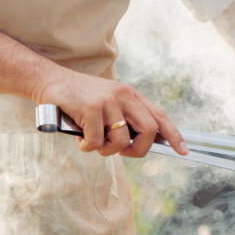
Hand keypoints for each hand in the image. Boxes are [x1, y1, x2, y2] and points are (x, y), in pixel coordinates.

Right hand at [33, 68, 186, 157]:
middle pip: (148, 131)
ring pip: (120, 141)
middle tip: (122, 153)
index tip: (183, 150)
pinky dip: (87, 147)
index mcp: (131, 95)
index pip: (159, 116)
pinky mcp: (91, 108)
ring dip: (106, 150)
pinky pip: (96, 142)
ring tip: (93, 142)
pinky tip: (80, 138)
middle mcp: (124, 96)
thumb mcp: (108, 103)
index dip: (173, 134)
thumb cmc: (80, 98)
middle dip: (137, 150)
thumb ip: (124, 118)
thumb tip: (138, 144)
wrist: (51, 81)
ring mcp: (108, 101)